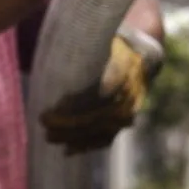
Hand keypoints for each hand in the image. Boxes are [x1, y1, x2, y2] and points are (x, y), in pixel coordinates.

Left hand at [38, 26, 163, 154]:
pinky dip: (88, 145)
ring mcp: (129, 110)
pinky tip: (69, 150)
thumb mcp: (105, 38)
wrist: (144, 56)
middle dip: (68, 124)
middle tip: (44, 124)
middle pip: (97, 116)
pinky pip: (108, 138)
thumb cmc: (115, 43)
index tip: (49, 111)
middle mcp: (129, 93)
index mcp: (124, 69)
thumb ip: (86, 45)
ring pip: (101, 130)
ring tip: (50, 137)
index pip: (96, 95)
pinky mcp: (126, 121)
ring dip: (74, 137)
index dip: (71, 107)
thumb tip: (58, 51)